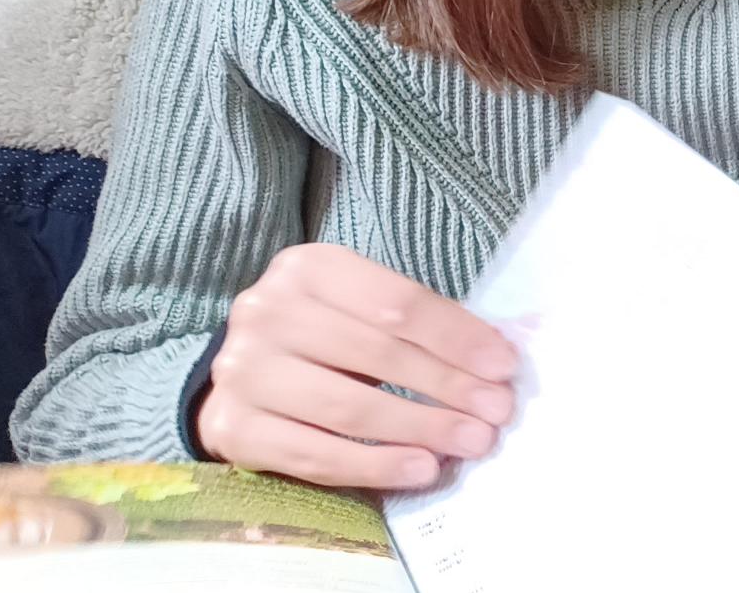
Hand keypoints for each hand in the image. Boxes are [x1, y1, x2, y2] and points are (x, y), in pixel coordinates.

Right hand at [197, 244, 519, 489]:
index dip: (457, 336)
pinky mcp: (232, 429)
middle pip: (377, 353)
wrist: (245, 371)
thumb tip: (505, 353)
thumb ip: (427, 323)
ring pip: (348, 407)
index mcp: (309, 269)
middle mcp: (266, 312)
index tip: (505, 366)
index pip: (398, 303)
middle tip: (496, 412)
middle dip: (447, 386)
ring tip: (470, 442)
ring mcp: (243, 373)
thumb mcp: (366, 308)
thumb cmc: (326, 334)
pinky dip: (375, 466)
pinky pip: (315, 455)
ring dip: (420, 428)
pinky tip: (421, 469)